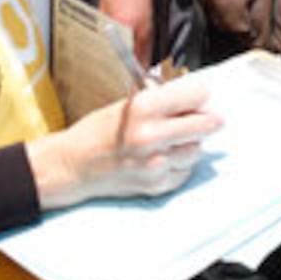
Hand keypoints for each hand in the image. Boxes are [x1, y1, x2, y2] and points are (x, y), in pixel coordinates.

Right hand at [26, 75, 222, 210]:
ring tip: (171, 139)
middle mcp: (152, 136)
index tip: (196, 97)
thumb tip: (199, 99)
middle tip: (202, 117)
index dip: (198, 95)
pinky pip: (185, 171)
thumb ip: (163, 101)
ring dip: (190, 143)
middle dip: (205, 118)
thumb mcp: (128, 104)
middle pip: (207, 123)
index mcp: (144, 108)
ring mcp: (155, 163)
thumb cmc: (98, 131)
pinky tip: (162, 157)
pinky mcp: (156, 184)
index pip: (199, 94)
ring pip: (198, 149)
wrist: (73, 165)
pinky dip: (179, 164)